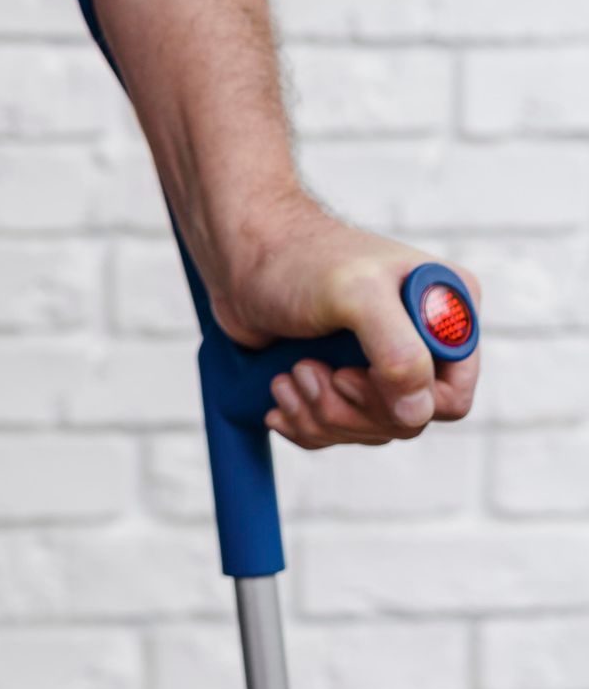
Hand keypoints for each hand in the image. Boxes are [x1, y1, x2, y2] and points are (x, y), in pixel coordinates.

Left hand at [203, 200, 481, 449]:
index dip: (397, 401)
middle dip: (346, 409)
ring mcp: (381, 364)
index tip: (346, 374)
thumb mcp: (354, 295)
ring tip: (289, 374)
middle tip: (305, 370)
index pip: (450, 398)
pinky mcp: (341, 381)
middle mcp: (422, 343)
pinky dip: (303, 422)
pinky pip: (336, 432)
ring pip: (368, 431)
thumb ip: (399, 352)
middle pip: (404, 423)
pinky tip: (279, 394)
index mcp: (446, 314)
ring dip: (318, 415)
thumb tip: (416, 413)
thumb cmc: (296, 261)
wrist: (239, 256)